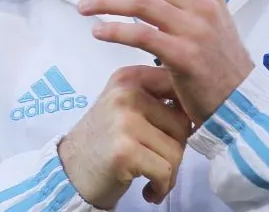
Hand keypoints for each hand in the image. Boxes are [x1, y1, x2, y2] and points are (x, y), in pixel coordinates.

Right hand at [58, 65, 191, 207]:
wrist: (71, 171)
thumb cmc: (104, 141)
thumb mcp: (125, 107)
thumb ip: (155, 98)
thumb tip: (197, 103)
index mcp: (128, 78)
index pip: (177, 88)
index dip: (185, 116)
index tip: (169, 134)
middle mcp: (125, 94)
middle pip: (183, 124)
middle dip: (176, 149)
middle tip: (156, 162)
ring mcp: (124, 121)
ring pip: (177, 150)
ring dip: (169, 172)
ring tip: (151, 177)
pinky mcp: (124, 150)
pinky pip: (165, 171)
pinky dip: (161, 187)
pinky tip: (149, 190)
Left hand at [77, 0, 254, 124]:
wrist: (241, 100)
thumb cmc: (214, 57)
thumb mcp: (204, 15)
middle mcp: (203, 3)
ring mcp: (196, 29)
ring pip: (139, 1)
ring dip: (103, 1)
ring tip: (83, 7)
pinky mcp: (186, 56)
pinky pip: (140, 35)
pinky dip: (113, 30)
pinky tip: (98, 32)